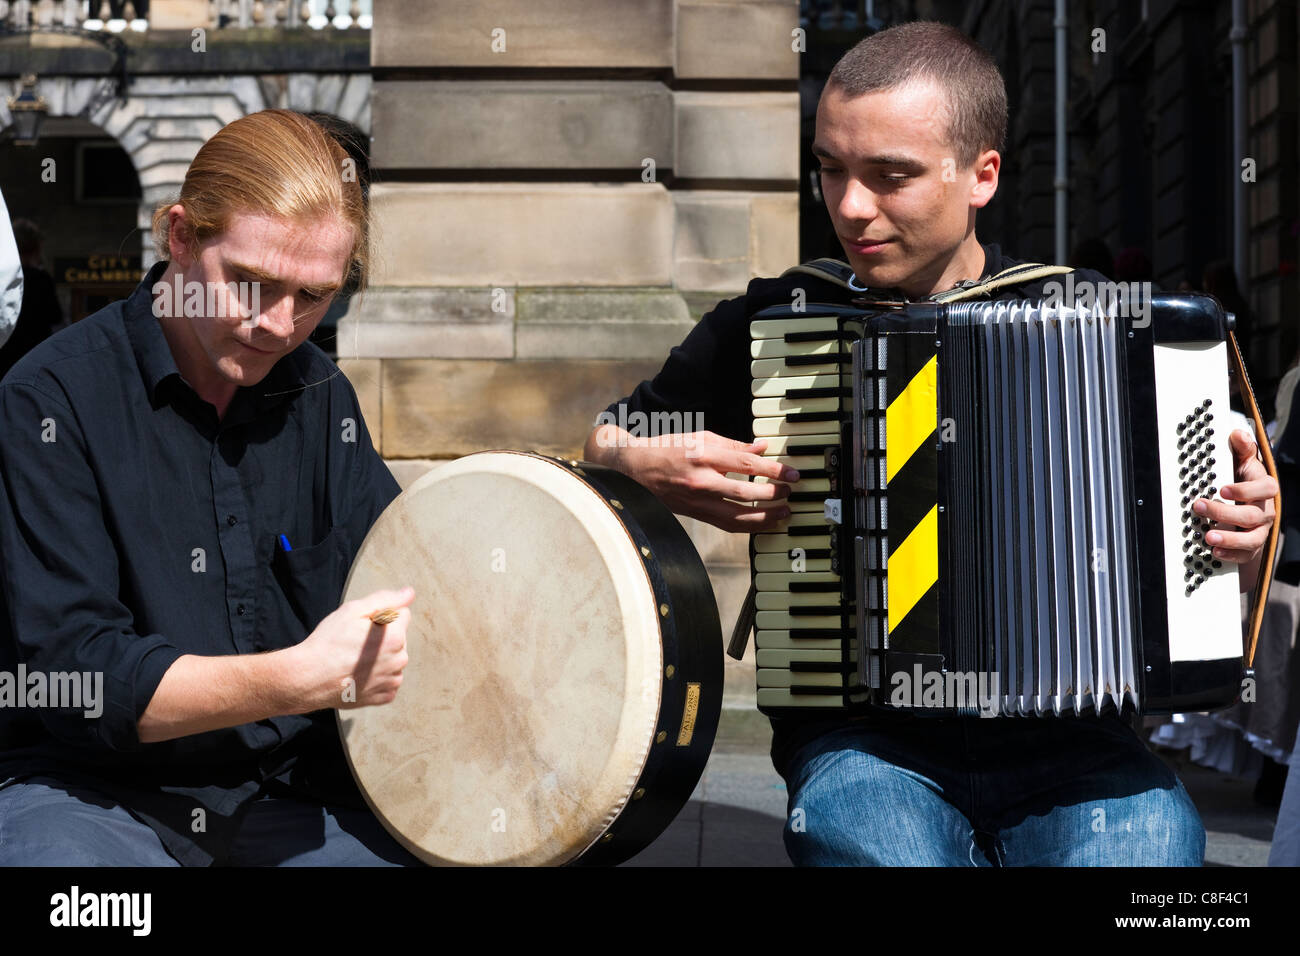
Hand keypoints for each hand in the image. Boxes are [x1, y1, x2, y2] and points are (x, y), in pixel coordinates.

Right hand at [287, 586, 414, 710]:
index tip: (363, 625)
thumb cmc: (328, 642)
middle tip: (355, 643)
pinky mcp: (385, 696)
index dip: (382, 615)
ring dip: (381, 657)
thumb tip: (409, 593)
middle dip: (383, 636)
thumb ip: (386, 600)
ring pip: (394, 659)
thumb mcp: (353, 611)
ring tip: (355, 660)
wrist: (308, 678)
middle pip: (399, 638)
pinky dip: (377, 677)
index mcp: (395, 637)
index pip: (402, 614)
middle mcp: (399, 660)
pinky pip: (388, 680)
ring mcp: (392, 680)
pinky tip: (359, 674)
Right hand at [597, 426, 797, 532]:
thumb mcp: (700, 437)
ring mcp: (696, 501)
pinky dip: (748, 526)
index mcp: (704, 455)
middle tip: (791, 492)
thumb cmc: (668, 449)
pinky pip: (726, 524)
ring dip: (765, 517)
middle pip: (745, 493)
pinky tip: (763, 524)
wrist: (634, 469)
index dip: (774, 470)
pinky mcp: (694, 514)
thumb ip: (733, 444)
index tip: (793, 473)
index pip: (747, 464)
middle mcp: (700, 480)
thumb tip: (762, 447)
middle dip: (773, 494)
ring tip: (784, 513)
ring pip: (737, 516)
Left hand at [1194, 428, 1276, 589]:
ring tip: (1209, 536)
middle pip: (1252, 515)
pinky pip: (1245, 554)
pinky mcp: (1250, 546)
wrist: (1247, 503)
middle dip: (1225, 512)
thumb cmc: (1243, 479)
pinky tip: (1214, 551)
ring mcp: (1259, 530)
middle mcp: (1265, 511)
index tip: (1222, 489)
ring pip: (1251, 538)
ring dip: (1230, 539)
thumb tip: (1237, 433)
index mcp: (1264, 489)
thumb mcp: (1243, 462)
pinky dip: (1231, 555)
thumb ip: (1241, 448)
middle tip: (1199, 507)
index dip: (1246, 490)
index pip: (1266, 489)